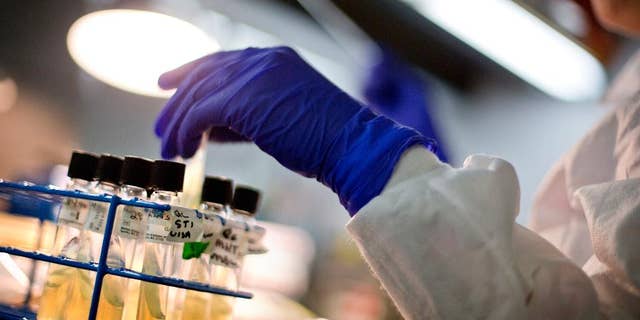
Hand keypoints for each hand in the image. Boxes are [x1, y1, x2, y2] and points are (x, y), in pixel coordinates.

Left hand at [155, 47, 435, 213]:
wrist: (351, 146)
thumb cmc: (325, 140)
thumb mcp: (281, 118)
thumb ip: (245, 116)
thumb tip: (207, 127)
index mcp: (274, 58)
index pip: (222, 61)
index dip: (191, 73)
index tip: (170, 86)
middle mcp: (262, 59)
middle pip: (204, 74)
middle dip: (177, 101)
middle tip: (162, 126)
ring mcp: (253, 76)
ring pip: (198, 94)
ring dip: (178, 123)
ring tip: (169, 147)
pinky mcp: (244, 100)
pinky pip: (200, 112)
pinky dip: (186, 132)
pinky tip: (183, 150)